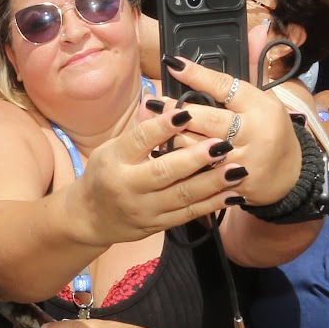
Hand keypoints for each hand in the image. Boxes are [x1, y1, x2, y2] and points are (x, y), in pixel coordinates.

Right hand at [68, 102, 250, 245]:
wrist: (91, 218)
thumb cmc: (105, 174)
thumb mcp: (112, 148)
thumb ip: (139, 130)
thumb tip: (161, 102)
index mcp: (115, 160)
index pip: (139, 140)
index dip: (162, 127)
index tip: (186, 112)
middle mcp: (129, 186)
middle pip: (164, 171)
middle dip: (195, 159)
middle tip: (222, 145)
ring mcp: (144, 209)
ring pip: (182, 196)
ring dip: (212, 183)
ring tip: (237, 170)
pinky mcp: (157, 225)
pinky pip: (188, 214)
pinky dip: (212, 205)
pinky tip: (233, 195)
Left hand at [163, 54, 302, 207]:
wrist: (289, 177)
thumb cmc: (272, 131)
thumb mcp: (266, 99)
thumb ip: (249, 71)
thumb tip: (255, 30)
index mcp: (262, 108)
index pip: (226, 86)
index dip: (197, 74)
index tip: (173, 64)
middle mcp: (253, 134)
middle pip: (207, 118)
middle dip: (177, 109)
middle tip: (154, 102)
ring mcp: (242, 161)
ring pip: (198, 147)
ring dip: (172, 136)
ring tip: (151, 126)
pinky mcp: (231, 184)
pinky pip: (198, 172)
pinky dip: (179, 163)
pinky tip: (161, 155)